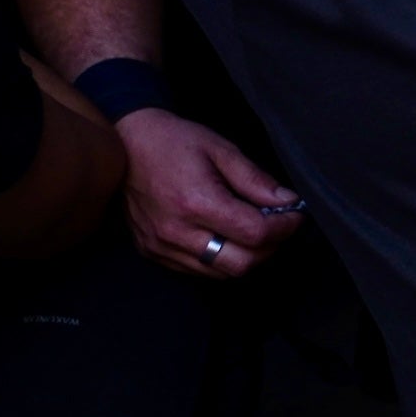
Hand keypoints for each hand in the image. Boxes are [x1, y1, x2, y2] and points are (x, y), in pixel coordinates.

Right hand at [117, 111, 302, 277]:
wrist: (121, 146)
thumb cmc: (173, 142)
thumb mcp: (222, 150)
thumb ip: (256, 180)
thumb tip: (287, 202)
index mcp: (196, 203)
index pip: (256, 234)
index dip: (284, 227)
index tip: (294, 215)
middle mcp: (176, 232)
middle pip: (242, 264)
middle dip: (270, 248)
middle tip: (277, 226)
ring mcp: (161, 246)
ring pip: (221, 273)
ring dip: (246, 256)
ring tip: (252, 230)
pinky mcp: (152, 252)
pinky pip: (198, 270)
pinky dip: (220, 259)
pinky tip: (225, 236)